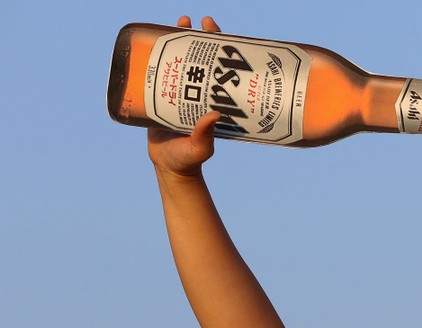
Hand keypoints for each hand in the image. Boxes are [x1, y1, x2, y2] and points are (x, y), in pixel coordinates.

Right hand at [147, 16, 221, 176]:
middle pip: (201, 60)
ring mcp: (181, 92)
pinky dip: (159, 56)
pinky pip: (161, 72)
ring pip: (181, 61)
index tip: (216, 31)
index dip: (220, 50)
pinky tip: (154, 42)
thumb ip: (205, 135)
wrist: (169, 166)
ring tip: (180, 22)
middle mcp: (199, 93)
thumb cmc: (189, 159)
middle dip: (200, 38)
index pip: (219, 70)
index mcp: (212, 101)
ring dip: (179, 40)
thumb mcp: (200, 148)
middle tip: (197, 22)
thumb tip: (215, 116)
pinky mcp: (162, 95)